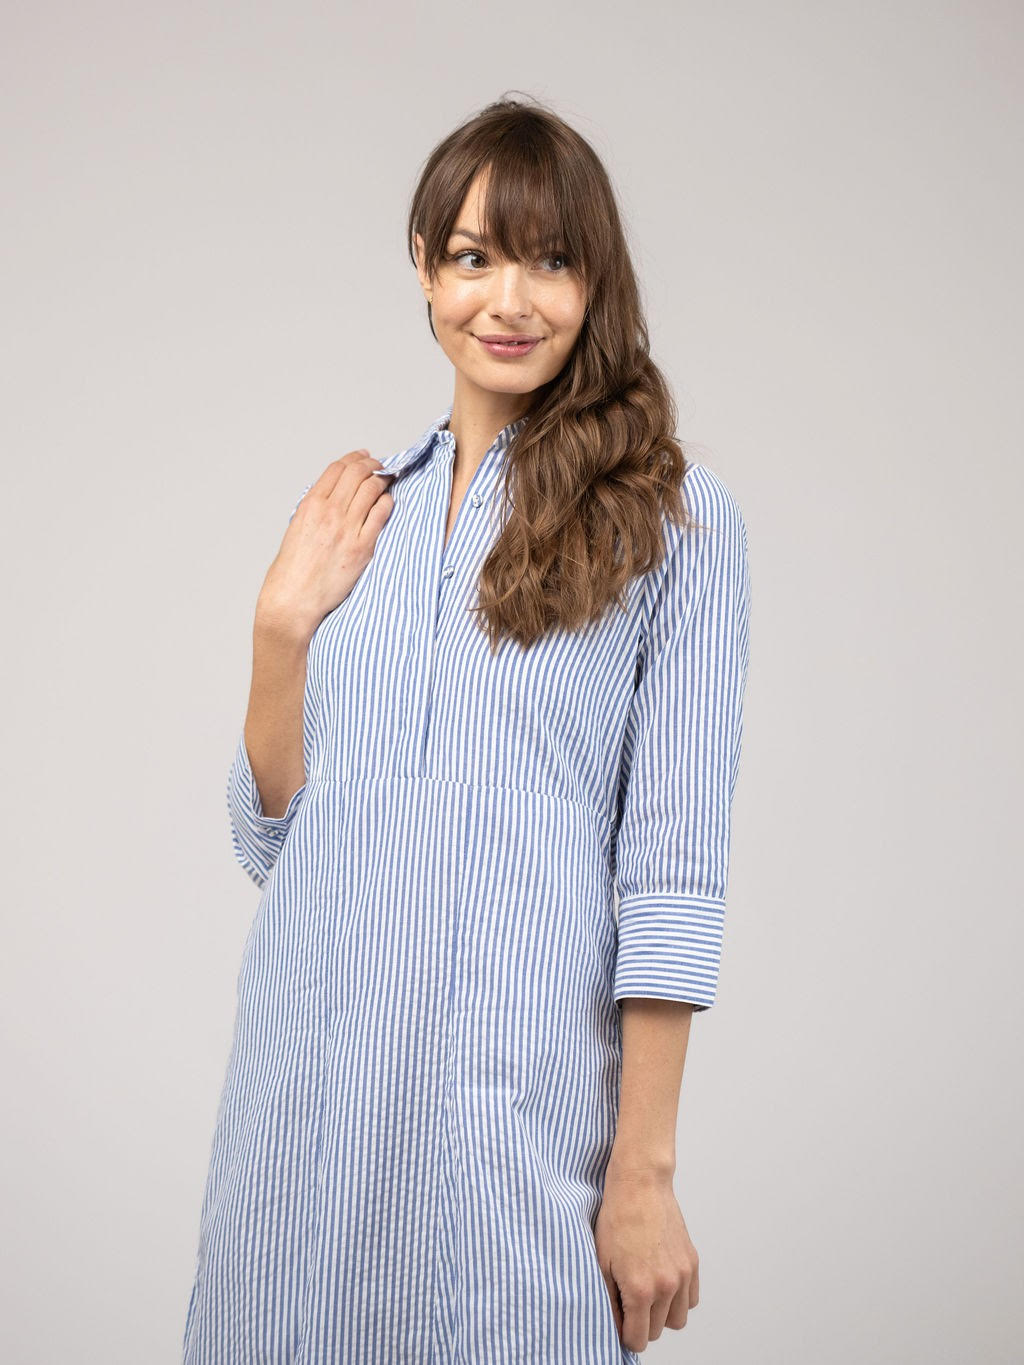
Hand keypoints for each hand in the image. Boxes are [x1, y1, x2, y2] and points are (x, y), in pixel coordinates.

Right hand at [256, 449, 395, 639]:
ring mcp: (347, 529)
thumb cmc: (292, 569)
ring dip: (382, 480)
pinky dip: (387, 503)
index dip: (354, 458)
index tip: (363, 457)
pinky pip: (381, 515)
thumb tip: (335, 495)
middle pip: (358, 473)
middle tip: (379, 466)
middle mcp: (329, 512)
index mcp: (311, 505)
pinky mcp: (362, 548)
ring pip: (372, 489)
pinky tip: (387, 503)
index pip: (337, 469)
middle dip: (372, 464)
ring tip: (386, 481)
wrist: (294, 599)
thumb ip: (316, 508)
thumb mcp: (297, 527)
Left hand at [594, 1162, 698, 1353]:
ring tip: (646, 1292)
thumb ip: (609, 1300)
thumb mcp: (602, 1261)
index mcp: (641, 1289)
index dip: (625, 1334)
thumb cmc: (616, 1219)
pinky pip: (691, 1299)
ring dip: (662, 1314)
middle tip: (628, 1300)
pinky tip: (662, 1281)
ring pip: (677, 1320)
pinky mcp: (692, 1262)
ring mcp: (683, 1274)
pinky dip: (679, 1298)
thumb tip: (615, 1325)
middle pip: (656, 1331)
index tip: (619, 1320)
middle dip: (641, 1323)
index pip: (638, 1339)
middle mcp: (667, 1286)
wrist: (640, 1185)